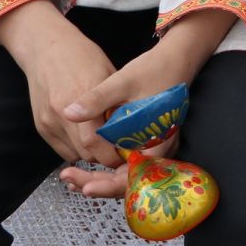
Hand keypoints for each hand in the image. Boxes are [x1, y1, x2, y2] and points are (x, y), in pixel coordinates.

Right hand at [0, 0, 119, 165]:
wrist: (46, 48)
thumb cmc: (82, 56)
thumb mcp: (109, 74)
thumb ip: (116, 103)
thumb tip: (131, 128)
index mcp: (83, 98)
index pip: (96, 142)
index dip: (113, 154)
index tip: (127, 153)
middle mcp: (62, 113)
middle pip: (86, 153)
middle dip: (104, 156)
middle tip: (118, 149)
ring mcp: (49, 121)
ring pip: (74, 154)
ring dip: (90, 153)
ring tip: (103, 142)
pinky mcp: (41, 126)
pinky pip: (61, 149)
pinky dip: (76, 148)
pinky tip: (86, 136)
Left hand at [55, 8, 232, 197]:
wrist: (176, 59)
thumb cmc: (154, 69)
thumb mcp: (123, 81)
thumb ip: (96, 99)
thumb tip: (69, 112)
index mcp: (157, 141)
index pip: (134, 177)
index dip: (108, 185)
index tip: (85, 186)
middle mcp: (159, 149)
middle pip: (130, 181)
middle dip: (99, 184)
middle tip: (70, 179)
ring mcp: (155, 147)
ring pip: (129, 175)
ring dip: (102, 179)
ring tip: (73, 177)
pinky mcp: (149, 142)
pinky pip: (130, 164)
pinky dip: (109, 168)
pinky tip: (89, 166)